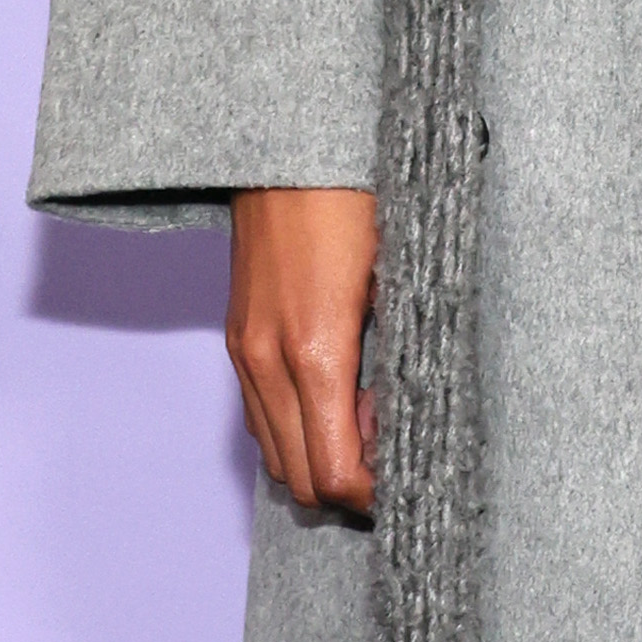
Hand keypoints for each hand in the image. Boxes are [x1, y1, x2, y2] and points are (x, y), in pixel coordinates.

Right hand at [228, 186, 378, 515]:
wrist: (287, 148)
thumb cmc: (354, 200)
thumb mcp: (398, 280)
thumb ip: (398, 359)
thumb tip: (397, 420)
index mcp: (317, 352)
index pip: (333, 471)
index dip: (372, 493)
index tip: (405, 479)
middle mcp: (268, 362)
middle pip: (299, 479)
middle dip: (347, 487)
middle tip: (391, 462)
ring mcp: (244, 351)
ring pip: (273, 454)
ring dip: (317, 461)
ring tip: (365, 431)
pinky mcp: (235, 338)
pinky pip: (258, 415)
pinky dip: (293, 431)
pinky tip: (333, 403)